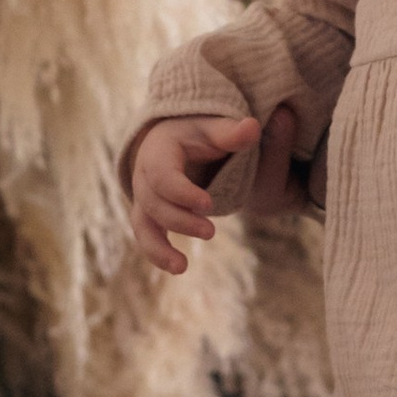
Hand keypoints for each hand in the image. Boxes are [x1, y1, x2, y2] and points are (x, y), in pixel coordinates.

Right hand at [125, 104, 299, 271]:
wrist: (180, 141)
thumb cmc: (200, 134)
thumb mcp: (215, 129)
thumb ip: (232, 133)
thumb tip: (252, 127)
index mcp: (158, 151)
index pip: (162, 174)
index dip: (181, 192)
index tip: (208, 205)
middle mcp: (144, 175)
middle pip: (154, 202)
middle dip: (179, 220)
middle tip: (211, 232)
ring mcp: (144, 197)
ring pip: (143, 224)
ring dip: (159, 247)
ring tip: (181, 267)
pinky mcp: (149, 215)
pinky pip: (147, 236)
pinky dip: (158, 254)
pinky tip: (179, 268)